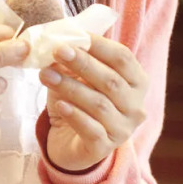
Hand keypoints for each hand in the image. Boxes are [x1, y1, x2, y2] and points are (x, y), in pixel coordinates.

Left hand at [39, 35, 147, 172]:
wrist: (70, 142)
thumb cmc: (78, 102)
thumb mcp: (78, 77)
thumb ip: (75, 58)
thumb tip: (60, 38)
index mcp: (136, 83)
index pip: (124, 59)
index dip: (100, 45)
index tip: (75, 35)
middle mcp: (135, 107)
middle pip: (111, 81)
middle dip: (83, 63)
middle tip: (57, 50)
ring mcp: (122, 130)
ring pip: (99, 105)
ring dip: (71, 87)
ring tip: (46, 74)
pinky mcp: (104, 149)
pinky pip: (91, 130)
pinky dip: (75, 115)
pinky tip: (59, 105)